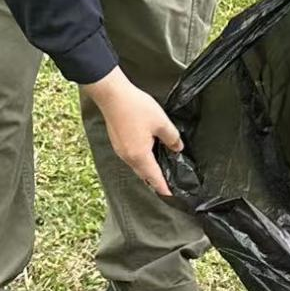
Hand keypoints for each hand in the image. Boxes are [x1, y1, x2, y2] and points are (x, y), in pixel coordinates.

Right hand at [84, 67, 181, 196]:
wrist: (111, 95)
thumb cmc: (135, 107)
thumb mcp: (161, 122)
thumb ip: (172, 138)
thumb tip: (178, 148)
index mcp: (140, 156)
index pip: (155, 178)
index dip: (164, 188)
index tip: (172, 196)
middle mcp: (128, 157)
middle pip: (144, 176)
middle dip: (156, 181)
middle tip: (168, 184)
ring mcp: (120, 151)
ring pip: (137, 167)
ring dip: (148, 171)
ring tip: (159, 171)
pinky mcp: (117, 143)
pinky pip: (131, 158)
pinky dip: (140, 161)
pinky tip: (147, 154)